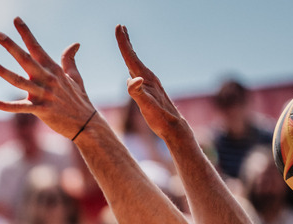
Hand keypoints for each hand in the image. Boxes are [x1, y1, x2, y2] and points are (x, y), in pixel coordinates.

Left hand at [0, 17, 96, 139]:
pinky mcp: (41, 111)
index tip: (16, 20)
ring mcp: (44, 95)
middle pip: (26, 59)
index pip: (37, 47)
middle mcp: (48, 79)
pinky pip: (21, 108)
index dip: (26, 33)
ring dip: (3, 72)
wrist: (86, 124)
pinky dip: (6, 106)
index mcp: (53, 69)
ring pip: (19, 81)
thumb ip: (69, 60)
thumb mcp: (76, 77)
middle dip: (11, 46)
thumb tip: (75, 44)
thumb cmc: (79, 100)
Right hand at [115, 25, 186, 140]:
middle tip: (121, 27)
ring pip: (136, 64)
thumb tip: (131, 80)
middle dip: (126, 42)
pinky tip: (130, 72)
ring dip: (129, 53)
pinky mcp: (150, 90)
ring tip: (125, 44)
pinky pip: (137, 75)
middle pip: (134, 57)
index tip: (118, 27)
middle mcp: (148, 77)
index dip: (123, 43)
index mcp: (146, 78)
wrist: (174, 127)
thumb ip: (138, 92)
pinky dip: (132, 68)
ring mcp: (149, 83)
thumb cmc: (160, 118)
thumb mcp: (147, 106)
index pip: (131, 57)